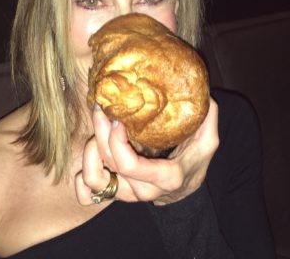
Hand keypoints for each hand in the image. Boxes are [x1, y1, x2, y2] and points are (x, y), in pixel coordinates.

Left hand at [75, 98, 218, 205]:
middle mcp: (143, 189)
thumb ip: (208, 118)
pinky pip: (86, 195)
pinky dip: (81, 179)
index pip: (130, 165)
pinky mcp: (114, 193)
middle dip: (100, 134)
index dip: (116, 141)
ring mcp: (126, 194)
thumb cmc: (193, 162)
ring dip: (89, 154)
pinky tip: (90, 157)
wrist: (184, 189)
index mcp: (165, 177)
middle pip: (110, 165)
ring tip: (96, 132)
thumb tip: (202, 93)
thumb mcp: (207, 142)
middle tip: (101, 109)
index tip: (118, 119)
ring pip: (95, 180)